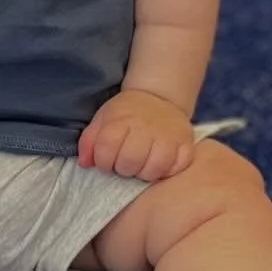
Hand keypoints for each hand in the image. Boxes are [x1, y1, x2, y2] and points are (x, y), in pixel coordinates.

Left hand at [78, 90, 195, 181]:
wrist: (158, 98)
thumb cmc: (126, 114)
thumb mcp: (103, 120)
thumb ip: (89, 141)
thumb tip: (85, 163)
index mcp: (121, 120)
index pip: (106, 150)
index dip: (103, 162)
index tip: (107, 160)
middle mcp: (145, 127)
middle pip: (129, 163)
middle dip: (123, 169)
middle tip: (125, 163)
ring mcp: (168, 136)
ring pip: (153, 169)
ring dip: (145, 173)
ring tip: (142, 165)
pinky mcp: (186, 144)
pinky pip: (177, 168)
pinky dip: (168, 171)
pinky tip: (160, 164)